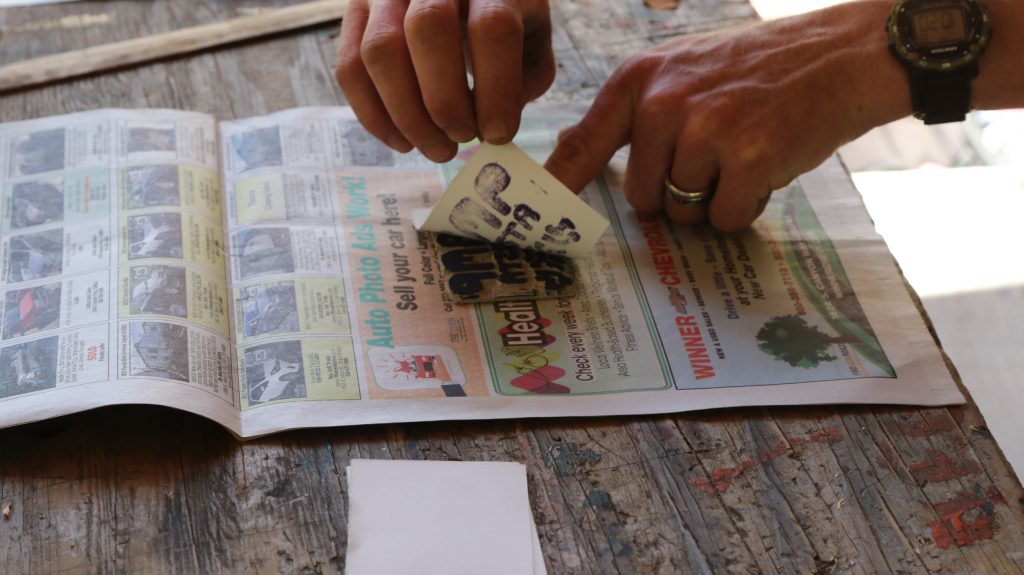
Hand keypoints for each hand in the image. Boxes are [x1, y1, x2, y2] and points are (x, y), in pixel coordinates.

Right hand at [336, 0, 555, 162]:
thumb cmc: (505, 20)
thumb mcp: (532, 41)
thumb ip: (524, 78)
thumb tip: (492, 126)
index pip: (491, 26)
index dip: (496, 89)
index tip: (499, 133)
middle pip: (428, 30)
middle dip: (445, 100)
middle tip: (462, 138)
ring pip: (380, 50)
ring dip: (408, 115)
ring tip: (438, 148)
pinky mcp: (356, 11)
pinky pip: (350, 67)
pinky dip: (374, 115)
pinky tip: (404, 142)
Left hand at [544, 1, 907, 230]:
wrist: (840, 55)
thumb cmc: (756, 70)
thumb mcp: (681, 71)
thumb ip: (631, 114)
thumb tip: (569, 158)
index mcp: (639, 80)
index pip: (582, 145)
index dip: (559, 188)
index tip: (538, 219)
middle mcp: (663, 103)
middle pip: (642, 196)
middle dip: (675, 192)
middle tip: (715, 155)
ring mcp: (704, 130)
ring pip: (683, 211)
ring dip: (714, 198)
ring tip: (745, 151)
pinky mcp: (747, 159)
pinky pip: (725, 218)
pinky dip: (747, 206)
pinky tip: (767, 165)